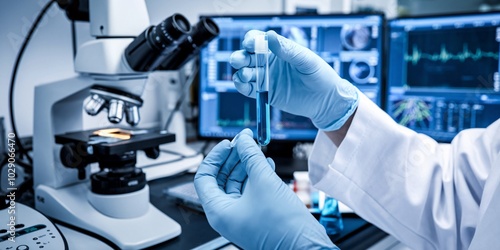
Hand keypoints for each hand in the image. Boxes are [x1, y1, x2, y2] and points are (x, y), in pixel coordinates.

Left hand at [194, 129, 336, 248]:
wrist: (306, 247)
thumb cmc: (283, 226)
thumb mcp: (264, 182)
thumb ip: (251, 156)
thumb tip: (243, 139)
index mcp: (218, 210)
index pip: (205, 176)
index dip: (215, 156)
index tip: (228, 143)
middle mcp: (226, 214)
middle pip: (221, 178)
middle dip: (233, 157)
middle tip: (245, 141)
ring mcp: (241, 216)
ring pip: (237, 183)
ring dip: (247, 164)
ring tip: (258, 150)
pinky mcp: (256, 216)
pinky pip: (250, 191)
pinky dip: (256, 176)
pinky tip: (267, 164)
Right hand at [230, 30, 358, 130]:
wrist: (325, 100)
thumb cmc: (320, 75)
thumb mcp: (306, 60)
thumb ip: (288, 50)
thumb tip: (269, 36)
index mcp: (278, 49)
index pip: (258, 40)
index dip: (251, 40)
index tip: (250, 44)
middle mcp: (268, 62)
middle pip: (247, 56)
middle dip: (239, 57)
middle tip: (238, 60)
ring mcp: (266, 78)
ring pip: (245, 72)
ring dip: (240, 72)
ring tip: (245, 75)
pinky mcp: (265, 93)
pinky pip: (249, 89)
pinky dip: (242, 87)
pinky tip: (243, 85)